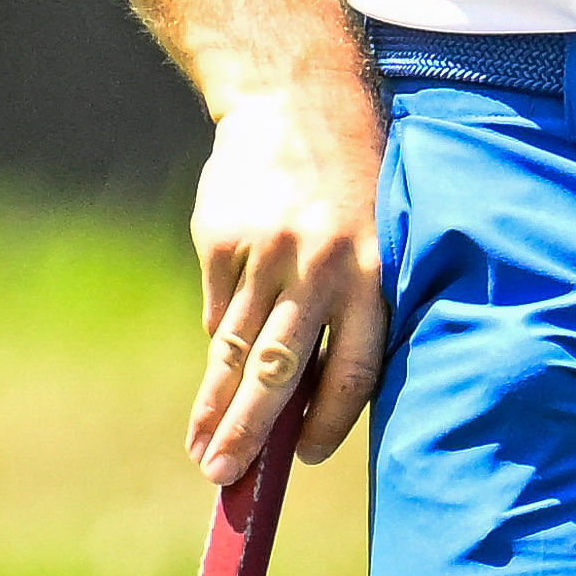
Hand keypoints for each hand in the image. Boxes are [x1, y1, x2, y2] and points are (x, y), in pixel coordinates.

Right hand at [186, 72, 386, 484]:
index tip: (302, 456)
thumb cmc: (348, 184)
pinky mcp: (220, 237)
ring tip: (201, 451)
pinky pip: (217, 307)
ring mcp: (265, 252)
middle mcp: (321, 266)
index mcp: (374, 274)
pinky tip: (214, 375)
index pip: (354, 368)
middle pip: (281, 369)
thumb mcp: (373, 239)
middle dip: (250, 431)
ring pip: (236, 347)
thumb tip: (305, 399)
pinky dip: (218, 341)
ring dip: (215, 406)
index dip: (329, 420)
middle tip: (225, 479)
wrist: (295, 97)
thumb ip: (347, 309)